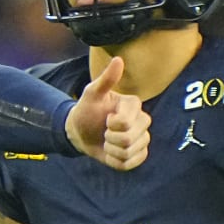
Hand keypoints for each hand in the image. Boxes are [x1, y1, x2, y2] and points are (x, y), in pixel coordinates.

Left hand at [66, 55, 148, 169]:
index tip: (106, 119)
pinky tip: (111, 152)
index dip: (112, 125)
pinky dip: (116, 161)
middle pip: (130, 139)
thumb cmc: (86, 111)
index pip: (127, 122)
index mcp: (134, 106)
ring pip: (130, 152)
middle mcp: (143, 121)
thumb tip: (118, 59)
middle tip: (104, 131)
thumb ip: (105, 80)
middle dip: (110, 138)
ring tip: (107, 141)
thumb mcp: (91, 94)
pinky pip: (131, 164)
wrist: (80, 132)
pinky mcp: (139, 154)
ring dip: (112, 150)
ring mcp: (142, 139)